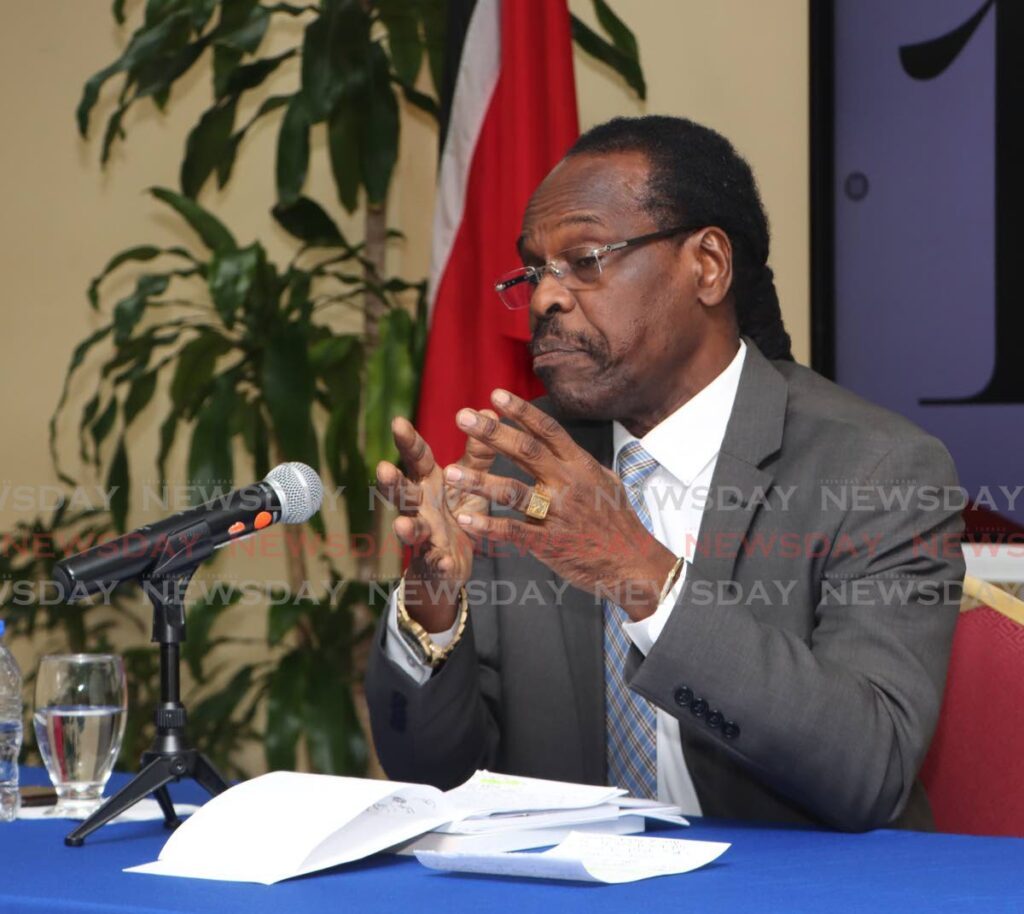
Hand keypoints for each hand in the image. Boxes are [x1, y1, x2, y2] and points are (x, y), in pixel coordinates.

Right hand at [375, 413, 497, 630]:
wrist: (451, 561)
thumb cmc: (457, 510)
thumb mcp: (468, 480)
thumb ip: (477, 453)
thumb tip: (489, 414)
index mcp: (427, 482)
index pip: (416, 458)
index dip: (407, 442)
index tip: (398, 421)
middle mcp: (419, 506)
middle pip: (402, 492)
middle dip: (392, 482)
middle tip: (383, 468)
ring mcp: (424, 535)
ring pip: (411, 529)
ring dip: (407, 528)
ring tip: (402, 526)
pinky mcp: (435, 562)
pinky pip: (435, 562)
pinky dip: (437, 562)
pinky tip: (442, 562)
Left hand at [442, 390, 676, 620]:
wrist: (633, 564)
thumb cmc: (618, 521)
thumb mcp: (606, 482)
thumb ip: (578, 463)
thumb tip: (559, 443)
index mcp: (581, 466)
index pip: (548, 430)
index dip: (522, 411)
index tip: (495, 395)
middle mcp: (569, 484)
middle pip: (526, 451)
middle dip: (492, 433)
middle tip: (462, 417)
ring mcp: (559, 513)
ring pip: (513, 492)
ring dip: (479, 481)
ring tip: (450, 474)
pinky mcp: (550, 543)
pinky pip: (514, 532)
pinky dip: (488, 527)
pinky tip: (465, 520)